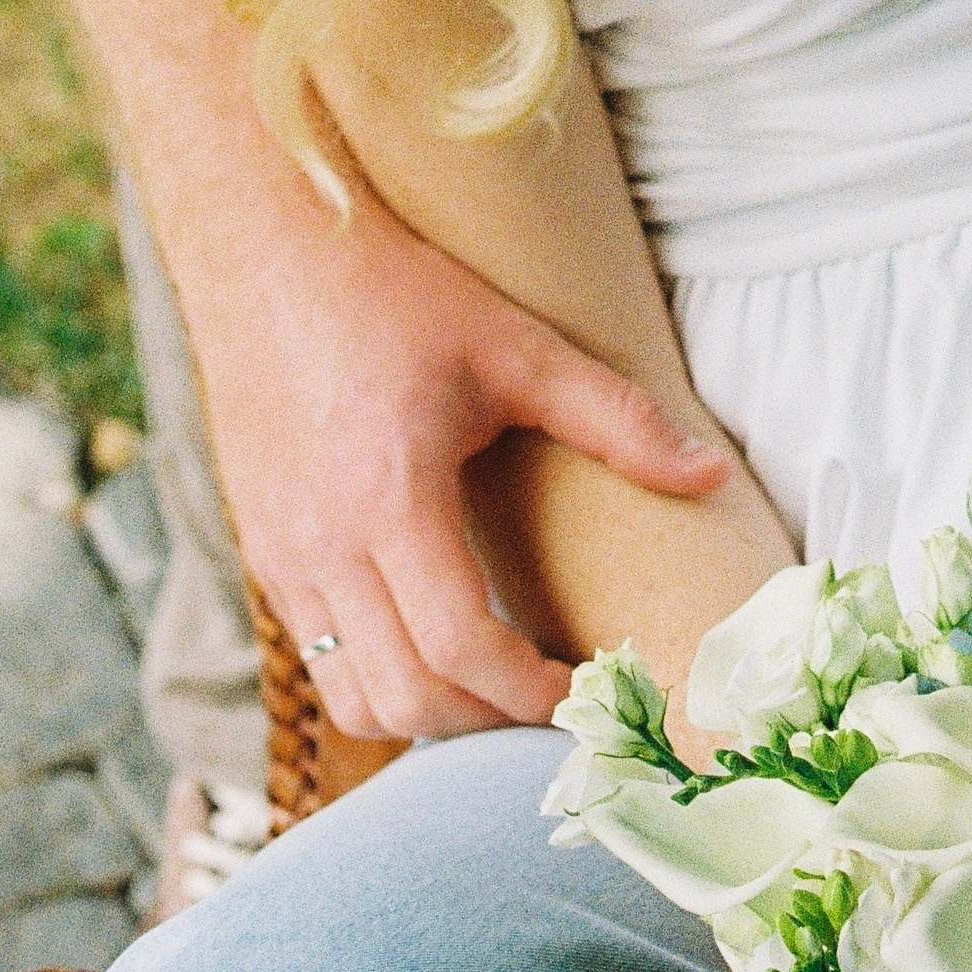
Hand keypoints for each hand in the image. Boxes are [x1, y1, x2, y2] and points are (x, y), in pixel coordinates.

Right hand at [185, 173, 729, 742]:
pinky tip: (432, 636)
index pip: (459, 648)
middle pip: (404, 697)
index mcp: (389, 496)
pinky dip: (378, 675)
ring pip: (349, 697)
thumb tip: (711, 474)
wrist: (268, 252)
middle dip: (486, 719)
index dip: (527, 691)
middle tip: (549, 698)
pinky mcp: (261, 551)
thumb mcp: (515, 347)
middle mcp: (320, 544)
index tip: (579, 687)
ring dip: (427, 712)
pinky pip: (317, 656)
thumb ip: (617, 418)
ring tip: (494, 681)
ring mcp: (279, 555)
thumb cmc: (396, 294)